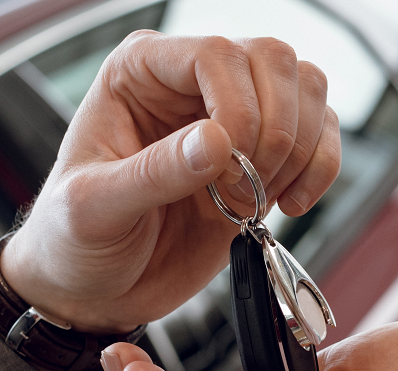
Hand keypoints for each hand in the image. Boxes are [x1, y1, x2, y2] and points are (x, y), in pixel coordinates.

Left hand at [3, 32, 340, 332]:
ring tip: (262, 196)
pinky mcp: (265, 156)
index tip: (227, 164)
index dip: (237, 106)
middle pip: (271, 61)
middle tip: (245, 186)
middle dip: (275, 129)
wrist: (96, 290)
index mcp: (139, 73)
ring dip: (301, 148)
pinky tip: (291, 203)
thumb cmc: (75, 240)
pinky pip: (321, 134)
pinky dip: (322, 168)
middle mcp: (191, 83)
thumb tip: (216, 141)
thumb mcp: (95, 209)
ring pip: (306, 88)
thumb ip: (153, 173)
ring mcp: (234, 116)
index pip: (213, 53)